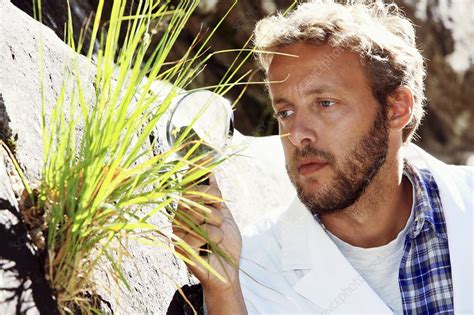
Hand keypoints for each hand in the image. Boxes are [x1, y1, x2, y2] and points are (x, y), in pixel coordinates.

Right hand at [172, 176, 241, 291]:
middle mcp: (179, 215)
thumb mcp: (224, 213)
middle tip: (219, 223)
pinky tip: (211, 247)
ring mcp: (177, 231)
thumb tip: (210, 169)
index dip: (206, 188)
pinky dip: (212, 239)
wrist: (228, 269)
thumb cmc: (226, 242)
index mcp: (188, 205)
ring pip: (196, 214)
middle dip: (214, 208)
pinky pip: (196, 234)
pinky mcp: (178, 246)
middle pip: (192, 196)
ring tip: (217, 237)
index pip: (190, 184)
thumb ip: (214, 193)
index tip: (218, 199)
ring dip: (215, 226)